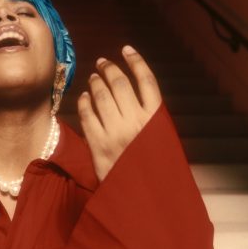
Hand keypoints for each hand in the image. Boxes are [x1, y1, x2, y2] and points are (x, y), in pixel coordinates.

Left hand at [77, 45, 162, 180]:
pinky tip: (84, 96)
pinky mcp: (98, 144)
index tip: (126, 49)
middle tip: (102, 62)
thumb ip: (151, 117)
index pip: (146, 81)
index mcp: (156, 119)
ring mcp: (115, 133)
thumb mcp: (163, 140)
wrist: (144, 199)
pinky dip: (85, 102)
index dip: (136, 61)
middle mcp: (136, 122)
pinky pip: (88, 116)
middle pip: (120, 84)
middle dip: (110, 69)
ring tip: (93, 76)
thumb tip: (136, 91)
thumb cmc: (157, 169)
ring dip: (96, 82)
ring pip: (102, 97)